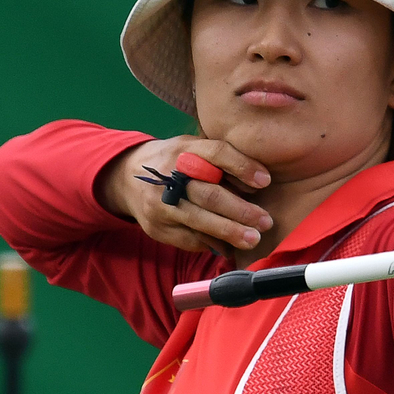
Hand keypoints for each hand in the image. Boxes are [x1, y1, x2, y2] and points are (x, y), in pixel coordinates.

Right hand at [97, 136, 273, 255]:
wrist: (127, 177)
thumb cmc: (176, 161)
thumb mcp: (194, 148)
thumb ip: (222, 160)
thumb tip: (260, 181)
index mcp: (184, 149)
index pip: (216, 153)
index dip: (242, 166)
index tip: (265, 181)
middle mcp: (169, 176)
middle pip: (209, 195)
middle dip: (241, 211)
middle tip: (266, 222)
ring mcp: (160, 205)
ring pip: (199, 221)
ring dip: (230, 232)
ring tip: (253, 239)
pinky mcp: (157, 228)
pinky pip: (189, 239)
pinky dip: (213, 243)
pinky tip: (231, 246)